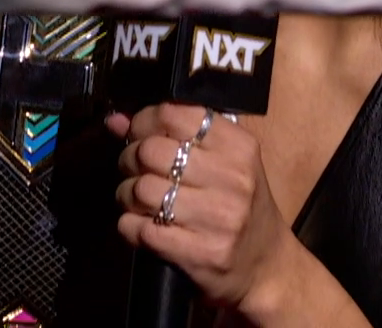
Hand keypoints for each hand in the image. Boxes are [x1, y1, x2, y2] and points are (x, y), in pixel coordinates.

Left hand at [108, 104, 296, 313]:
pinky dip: (130, 225)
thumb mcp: (221, 163)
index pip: (175, 114)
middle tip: (135, 170)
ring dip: (127, 194)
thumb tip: (115, 121)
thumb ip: (171, 136)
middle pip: (151, 152)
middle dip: (131, 159)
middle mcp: (232, 179)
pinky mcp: (201, 253)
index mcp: (239, 147)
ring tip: (137, 200)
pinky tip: (141, 225)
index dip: (145, 121)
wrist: (267, 267)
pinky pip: (140, 229)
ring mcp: (218, 218)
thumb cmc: (240, 206)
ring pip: (141, 190)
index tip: (139, 134)